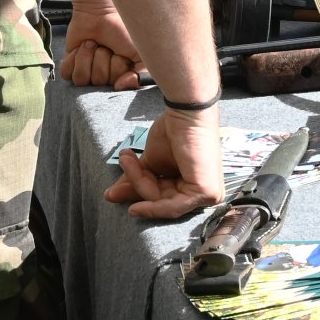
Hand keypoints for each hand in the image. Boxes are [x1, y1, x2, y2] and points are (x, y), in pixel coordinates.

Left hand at [57, 0, 143, 89]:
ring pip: (81, 79)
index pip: (117, 86)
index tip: (121, 55)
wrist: (101, 12)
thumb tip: (121, 87)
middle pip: (99, 81)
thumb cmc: (122, 29)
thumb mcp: (140, 52)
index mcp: (120, 76)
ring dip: (87, 57)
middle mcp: (103, 76)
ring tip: (93, 44)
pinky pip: (67, 73)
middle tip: (106, 46)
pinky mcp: (70, 64)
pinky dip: (73, 58)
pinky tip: (81, 47)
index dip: (118, 69)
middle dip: (102, 60)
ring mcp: (86, 71)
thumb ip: (141, 73)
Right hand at [106, 107, 224, 218]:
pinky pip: (173, 207)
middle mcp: (203, 194)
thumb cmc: (173, 131)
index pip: (162, 198)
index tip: (112, 193)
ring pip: (162, 202)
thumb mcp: (151, 162)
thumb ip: (137, 181)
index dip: (137, 192)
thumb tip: (111, 195)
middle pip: (160, 200)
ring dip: (139, 183)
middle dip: (136, 186)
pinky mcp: (207, 193)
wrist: (186, 112)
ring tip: (127, 160)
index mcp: (192, 186)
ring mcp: (208, 195)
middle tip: (119, 171)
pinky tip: (135, 206)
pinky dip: (152, 207)